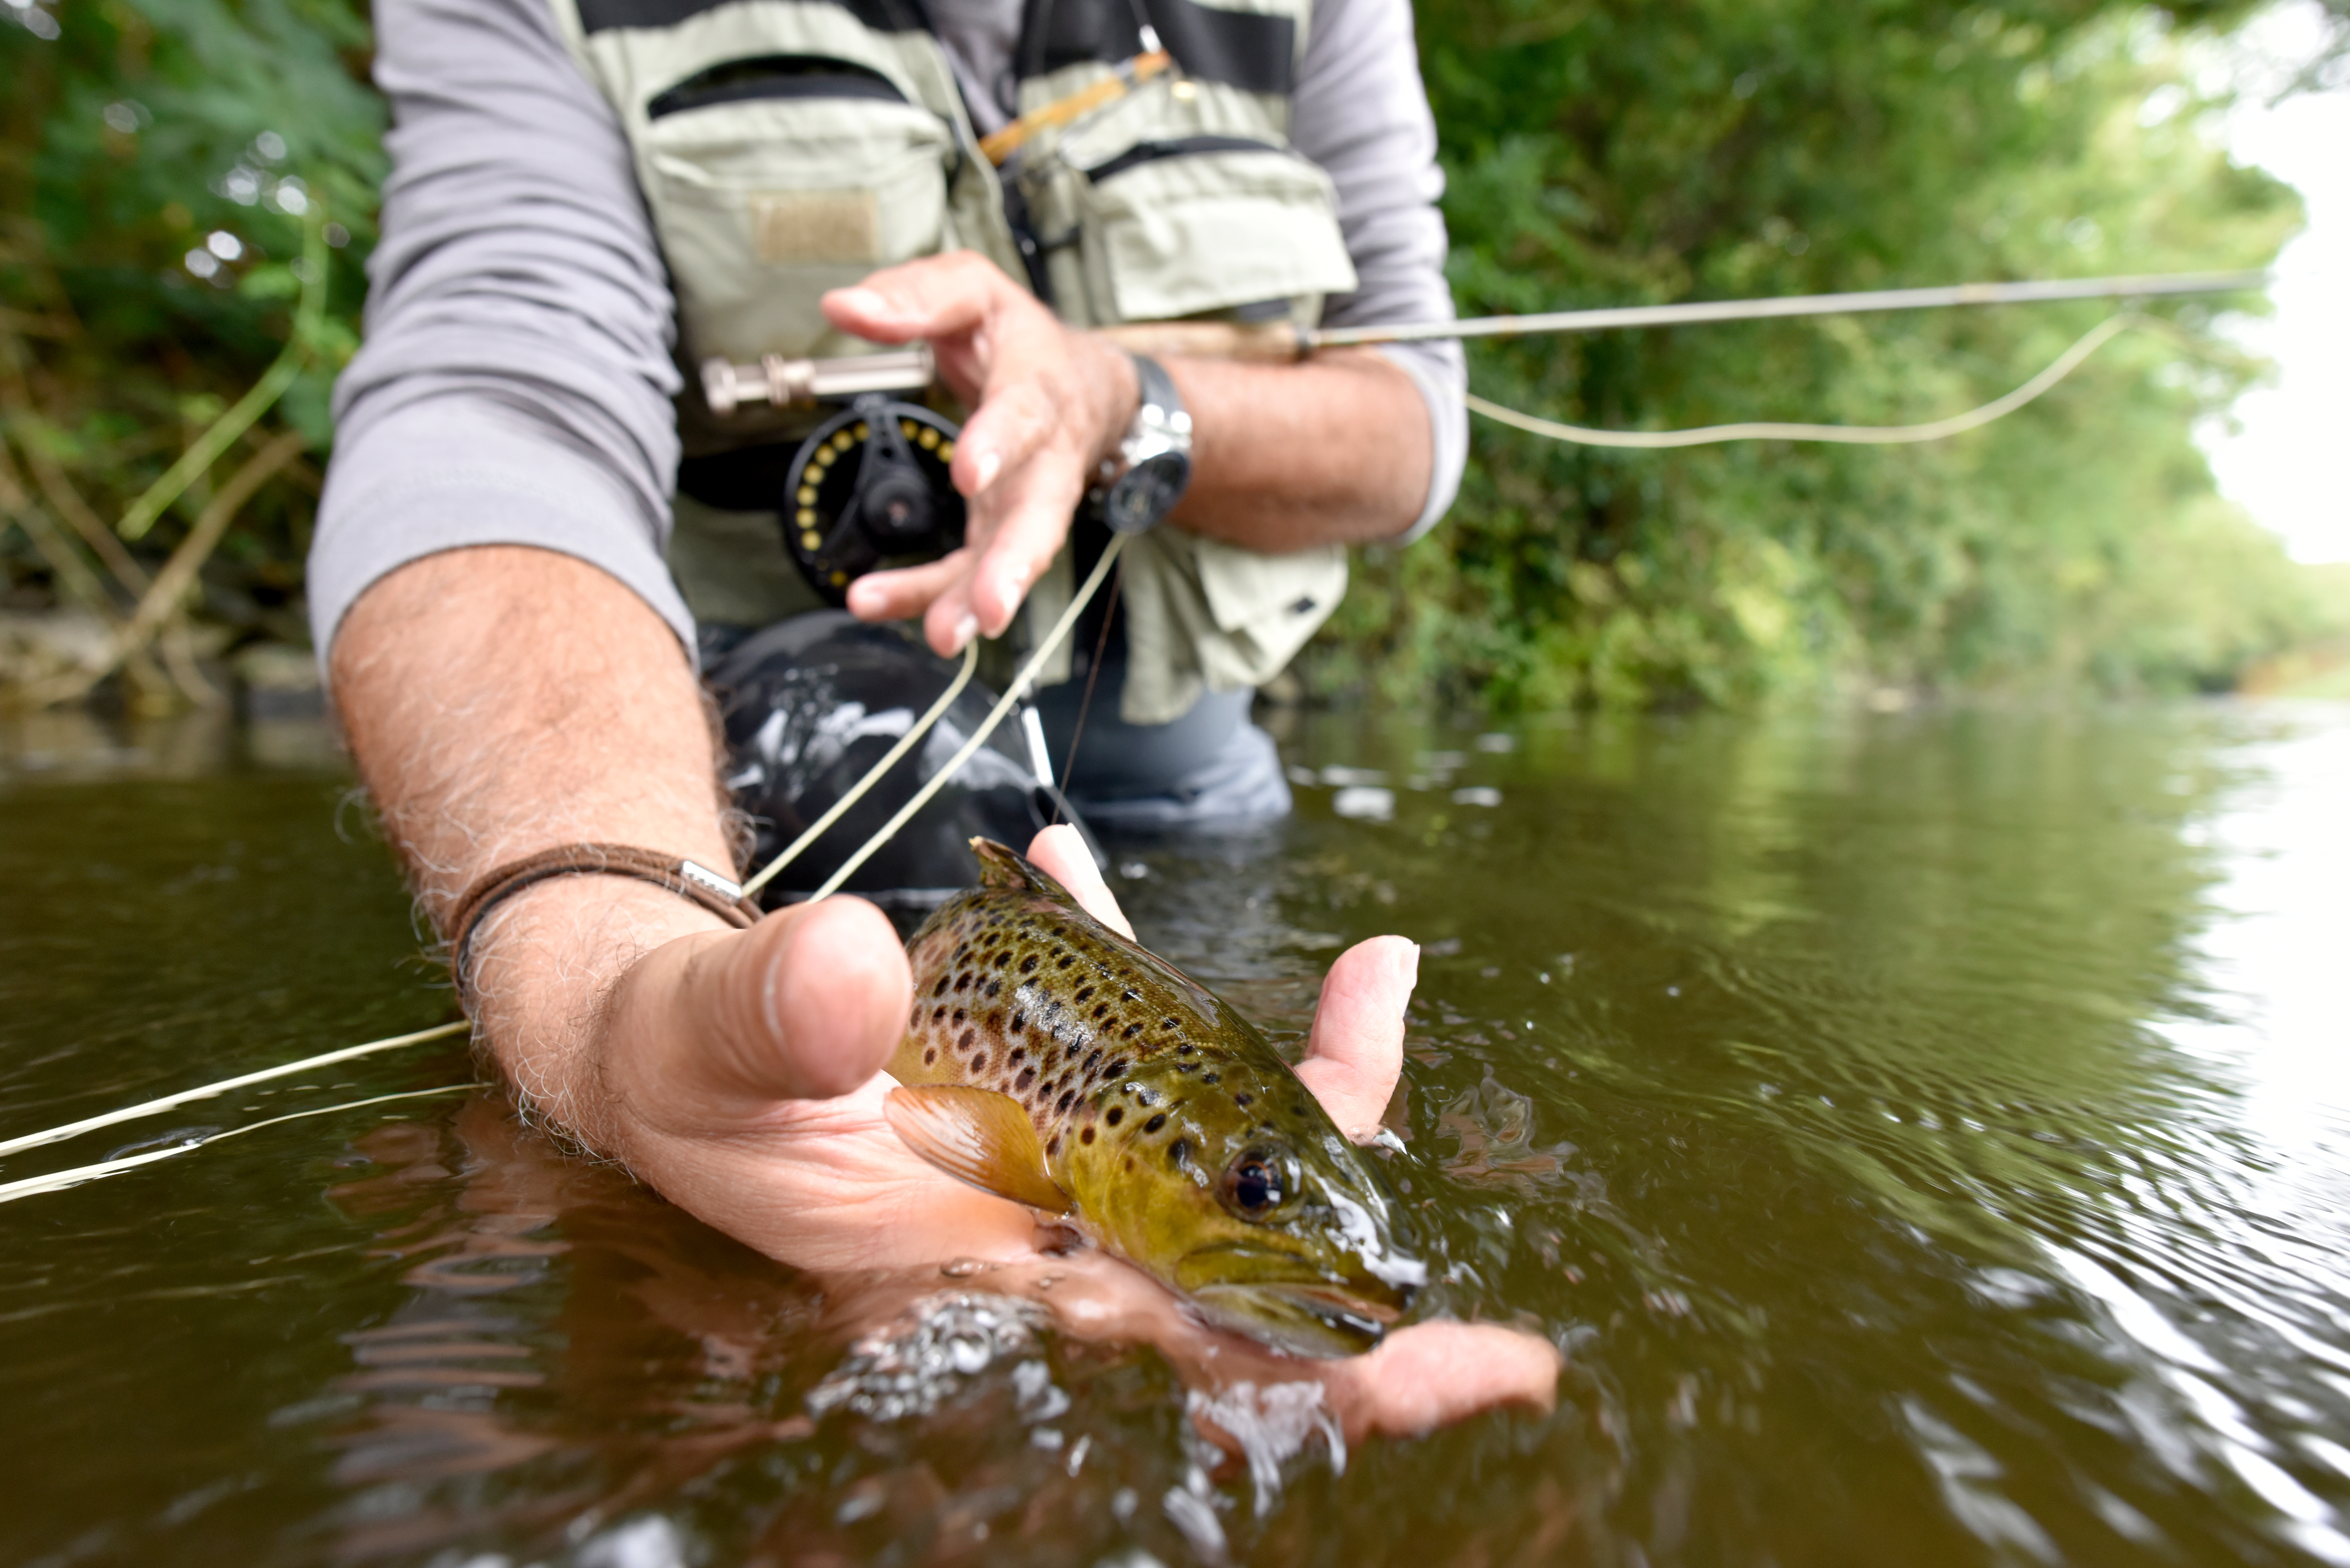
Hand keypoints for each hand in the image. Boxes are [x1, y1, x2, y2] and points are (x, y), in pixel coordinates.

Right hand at [565, 825, 1559, 1440]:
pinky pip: (1144, 1057)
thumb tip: (854, 972)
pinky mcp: (1042, 1097)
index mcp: (978, 1263)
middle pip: (1246, 1270)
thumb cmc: (678, 1068)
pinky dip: (1149, 969)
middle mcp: (1041, 1230)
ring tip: (1381, 973)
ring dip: (1298, 1076)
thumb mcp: (705, 1042)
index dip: (1326, 1361)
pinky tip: (1084, 871)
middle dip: (1366, 1253)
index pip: (1181, 1332)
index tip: (1478, 1372)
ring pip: (1218, 1155)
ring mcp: (1053, 1166)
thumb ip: (770, 1015)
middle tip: (1501, 1303)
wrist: (666, 1031)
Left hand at [822, 253, 1137, 656]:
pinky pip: (969, 572)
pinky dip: (929, 595)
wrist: (1087, 387)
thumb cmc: (1021, 340)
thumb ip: (915, 296)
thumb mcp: (973, 292)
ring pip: (1010, 559)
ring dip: (976, 600)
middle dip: (1013, 562)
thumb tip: (844, 306)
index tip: (970, 473)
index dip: (999, 445)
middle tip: (992, 605)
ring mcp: (1026, 504)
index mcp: (1037, 388)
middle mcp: (1043, 458)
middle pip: (1037, 515)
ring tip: (945, 635)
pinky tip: (880, 605)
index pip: (1023, 416)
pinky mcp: (1002, 533)